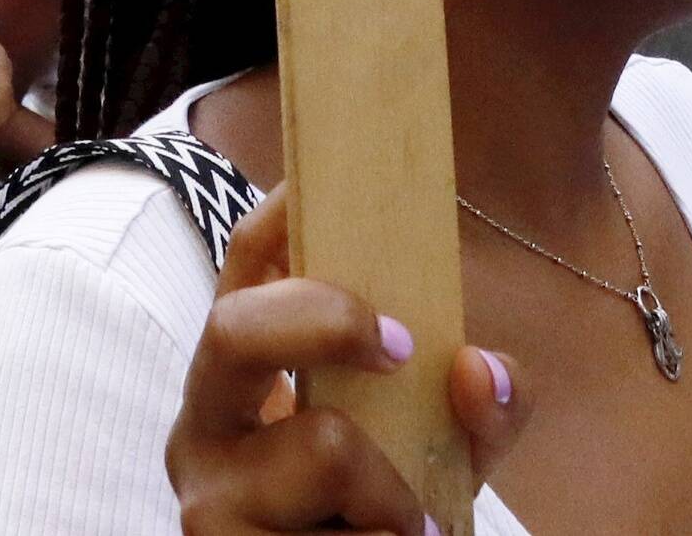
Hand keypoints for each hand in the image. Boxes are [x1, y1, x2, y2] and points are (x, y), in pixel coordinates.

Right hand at [169, 190, 523, 534]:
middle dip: (331, 322)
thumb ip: (485, 405)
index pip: (245, 260)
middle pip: (235, 326)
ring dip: (398, 497)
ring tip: (404, 528)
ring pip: (329, 446)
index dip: (284, 210)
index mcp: (250, 371)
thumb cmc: (392, 517)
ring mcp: (206, 491)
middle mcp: (207, 419)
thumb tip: (479, 370)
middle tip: (404, 352)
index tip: (343, 190)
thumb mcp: (445, 450)